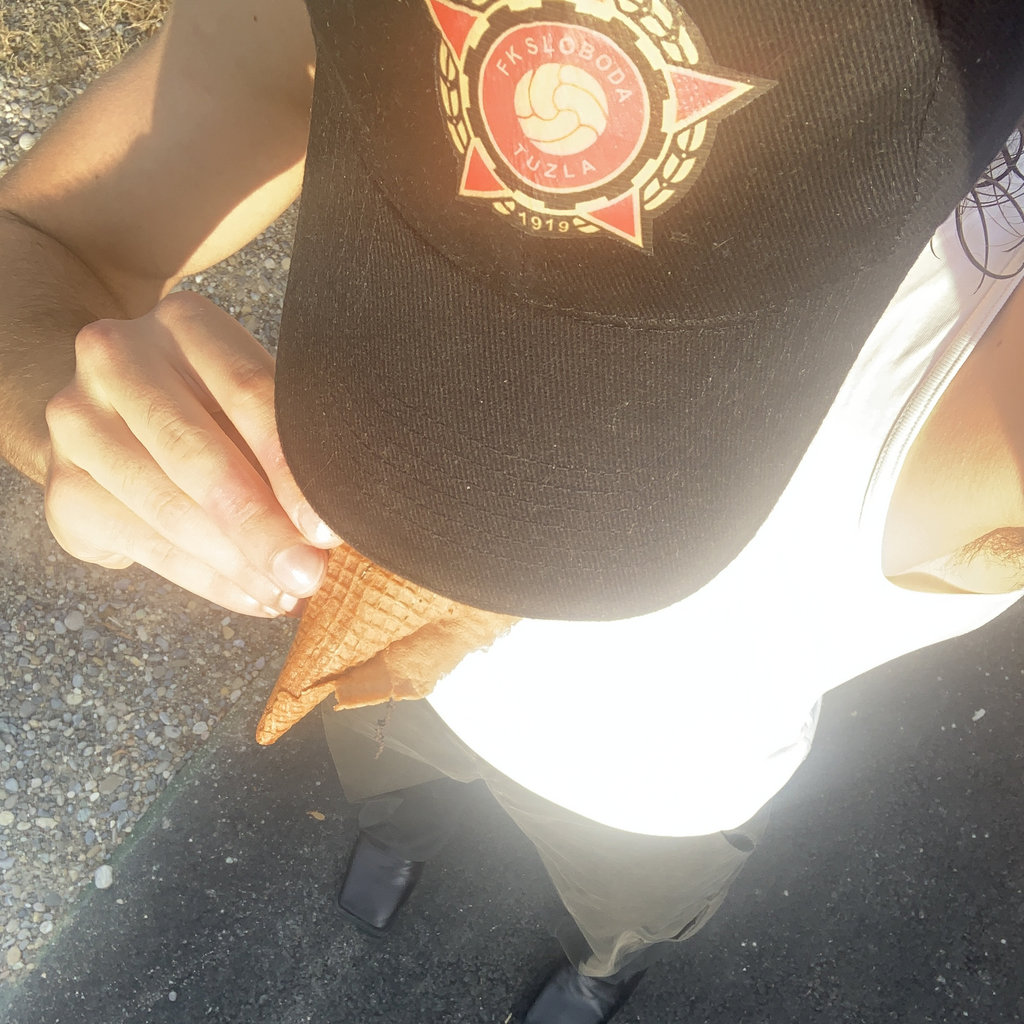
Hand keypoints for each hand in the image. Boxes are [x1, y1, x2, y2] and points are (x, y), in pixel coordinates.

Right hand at [44, 290, 338, 616]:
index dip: (290, 466)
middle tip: (308, 575)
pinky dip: (209, 581)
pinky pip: (146, 547)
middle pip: (198, 455)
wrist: (113, 417)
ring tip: (288, 593)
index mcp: (184, 324)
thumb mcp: (253, 401)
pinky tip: (253, 596)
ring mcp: (77, 422)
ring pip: (168, 509)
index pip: (247, 392)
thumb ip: (291, 441)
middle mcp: (116, 359)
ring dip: (238, 564)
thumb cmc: (212, 408)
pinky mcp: (62, 487)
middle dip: (261, 527)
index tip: (326, 526)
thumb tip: (340, 521)